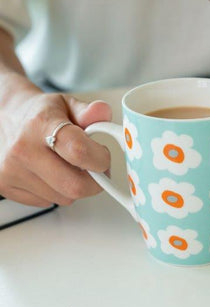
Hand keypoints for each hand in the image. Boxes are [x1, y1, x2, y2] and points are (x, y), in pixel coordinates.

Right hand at [0, 75, 111, 206]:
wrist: (7, 118)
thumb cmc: (40, 114)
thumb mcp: (67, 104)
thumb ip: (88, 111)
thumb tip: (103, 112)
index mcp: (41, 124)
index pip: (78, 151)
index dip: (100, 159)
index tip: (104, 157)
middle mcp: (23, 149)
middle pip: (74, 186)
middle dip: (94, 182)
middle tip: (95, 169)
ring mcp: (11, 171)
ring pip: (64, 198)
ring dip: (75, 186)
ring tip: (69, 166)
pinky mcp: (6, 187)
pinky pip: (47, 202)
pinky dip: (56, 192)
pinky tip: (51, 173)